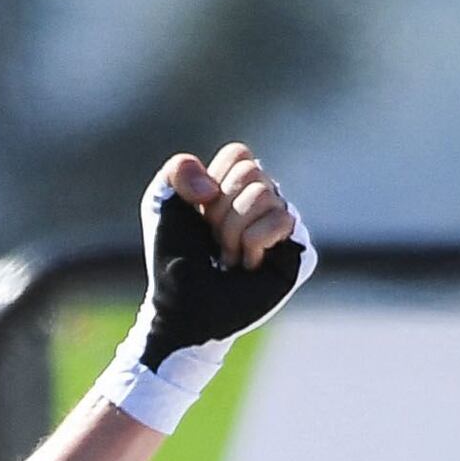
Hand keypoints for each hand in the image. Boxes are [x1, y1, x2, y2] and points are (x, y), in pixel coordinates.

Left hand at [124, 146, 312, 360]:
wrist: (183, 305)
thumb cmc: (174, 259)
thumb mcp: (162, 203)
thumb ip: (178, 169)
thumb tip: (212, 186)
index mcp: (235, 186)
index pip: (240, 155)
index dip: (213, 184)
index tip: (199, 215)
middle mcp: (263, 201)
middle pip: (252, 172)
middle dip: (220, 210)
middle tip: (212, 242)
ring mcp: (282, 223)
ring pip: (264, 195)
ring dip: (232, 232)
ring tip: (226, 257)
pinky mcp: (297, 248)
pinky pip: (280, 220)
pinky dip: (252, 244)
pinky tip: (247, 265)